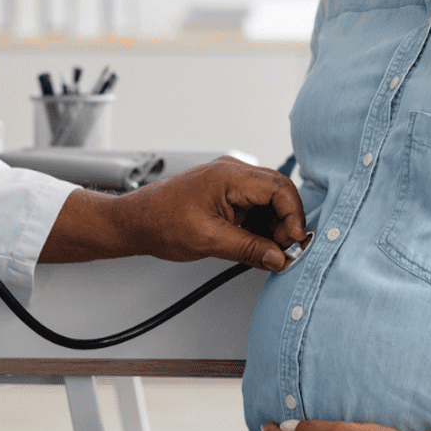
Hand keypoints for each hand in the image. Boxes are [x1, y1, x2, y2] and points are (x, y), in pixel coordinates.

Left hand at [112, 157, 307, 271]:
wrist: (135, 221)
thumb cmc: (161, 222)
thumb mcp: (209, 240)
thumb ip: (248, 249)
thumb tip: (278, 258)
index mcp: (229, 176)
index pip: (279, 188)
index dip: (293, 215)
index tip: (295, 241)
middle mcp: (232, 173)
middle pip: (278, 192)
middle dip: (286, 222)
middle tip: (284, 250)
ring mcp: (229, 183)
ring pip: (268, 202)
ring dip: (274, 227)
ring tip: (268, 252)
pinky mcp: (225, 195)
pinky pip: (254, 207)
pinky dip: (261, 226)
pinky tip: (256, 245)